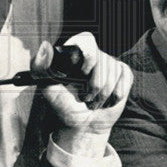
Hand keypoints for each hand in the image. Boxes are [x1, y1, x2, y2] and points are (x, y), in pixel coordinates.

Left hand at [33, 32, 131, 156]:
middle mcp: (93, 55)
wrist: (82, 125)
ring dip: (103, 95)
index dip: (88, 57)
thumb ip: (40, 67)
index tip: (82, 74)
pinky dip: (115, 96)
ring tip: (92, 102)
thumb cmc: (63, 106)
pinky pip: (125, 79)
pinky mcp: (123, 74)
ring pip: (115, 73)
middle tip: (84, 97)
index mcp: (74, 53)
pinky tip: (106, 101)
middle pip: (103, 60)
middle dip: (95, 85)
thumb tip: (45, 46)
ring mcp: (109, 64)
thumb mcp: (47, 88)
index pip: (87, 40)